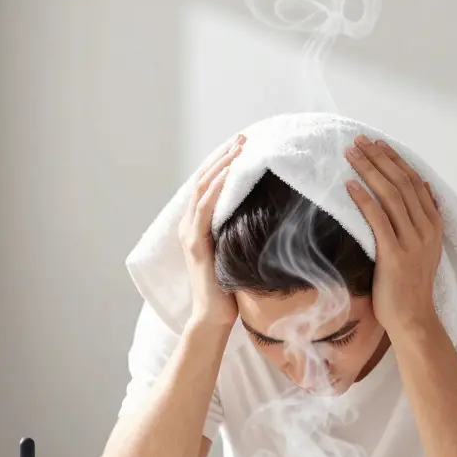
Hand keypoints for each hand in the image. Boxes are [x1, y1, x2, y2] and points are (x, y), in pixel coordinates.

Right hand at [180, 133, 244, 327]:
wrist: (212, 318)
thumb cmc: (229, 290)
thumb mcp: (237, 252)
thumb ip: (242, 232)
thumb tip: (267, 214)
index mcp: (198, 225)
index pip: (209, 185)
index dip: (224, 162)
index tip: (242, 145)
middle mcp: (189, 225)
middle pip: (204, 180)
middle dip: (224, 156)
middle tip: (244, 137)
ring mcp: (190, 234)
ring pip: (203, 189)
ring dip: (222, 166)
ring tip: (239, 147)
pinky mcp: (196, 245)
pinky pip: (204, 210)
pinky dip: (217, 189)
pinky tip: (230, 174)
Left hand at [344, 134, 443, 338]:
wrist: (413, 318)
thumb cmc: (411, 284)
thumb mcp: (425, 247)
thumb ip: (424, 217)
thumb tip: (423, 187)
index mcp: (433, 224)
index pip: (413, 181)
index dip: (394, 159)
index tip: (376, 143)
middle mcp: (425, 229)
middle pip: (401, 183)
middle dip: (378, 158)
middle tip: (358, 142)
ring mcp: (412, 241)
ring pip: (390, 195)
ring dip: (369, 171)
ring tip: (351, 155)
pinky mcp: (395, 255)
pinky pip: (378, 220)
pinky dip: (364, 200)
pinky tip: (350, 186)